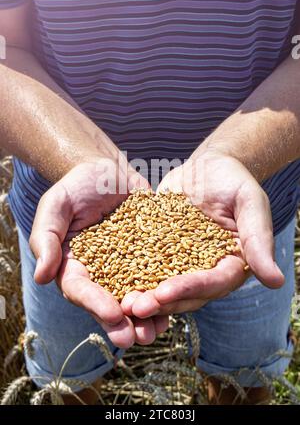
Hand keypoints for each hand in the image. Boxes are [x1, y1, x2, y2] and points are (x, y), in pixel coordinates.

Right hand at [29, 160, 168, 347]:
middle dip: (122, 322)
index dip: (95, 304)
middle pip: (109, 302)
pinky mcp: (150, 254)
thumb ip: (46, 238)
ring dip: (147, 316)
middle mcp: (101, 272)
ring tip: (158, 329)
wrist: (107, 171)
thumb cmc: (76, 187)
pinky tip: (178, 302)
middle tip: (135, 338)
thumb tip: (42, 276)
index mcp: (74, 266)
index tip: (112, 314)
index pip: (81, 290)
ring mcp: (127, 265)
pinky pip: (159, 275)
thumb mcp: (55, 206)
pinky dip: (167, 290)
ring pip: (136, 295)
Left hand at [122, 152, 283, 318]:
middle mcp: (205, 270)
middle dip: (159, 302)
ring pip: (162, 286)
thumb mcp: (250, 203)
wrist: (208, 167)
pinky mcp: (160, 252)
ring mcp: (181, 263)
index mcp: (230, 264)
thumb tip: (275, 281)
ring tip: (119, 303)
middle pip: (184, 293)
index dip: (190, 288)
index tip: (165, 292)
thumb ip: (257, 240)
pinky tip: (109, 280)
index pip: (212, 283)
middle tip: (134, 307)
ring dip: (142, 296)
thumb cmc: (234, 181)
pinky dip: (130, 275)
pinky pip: (145, 266)